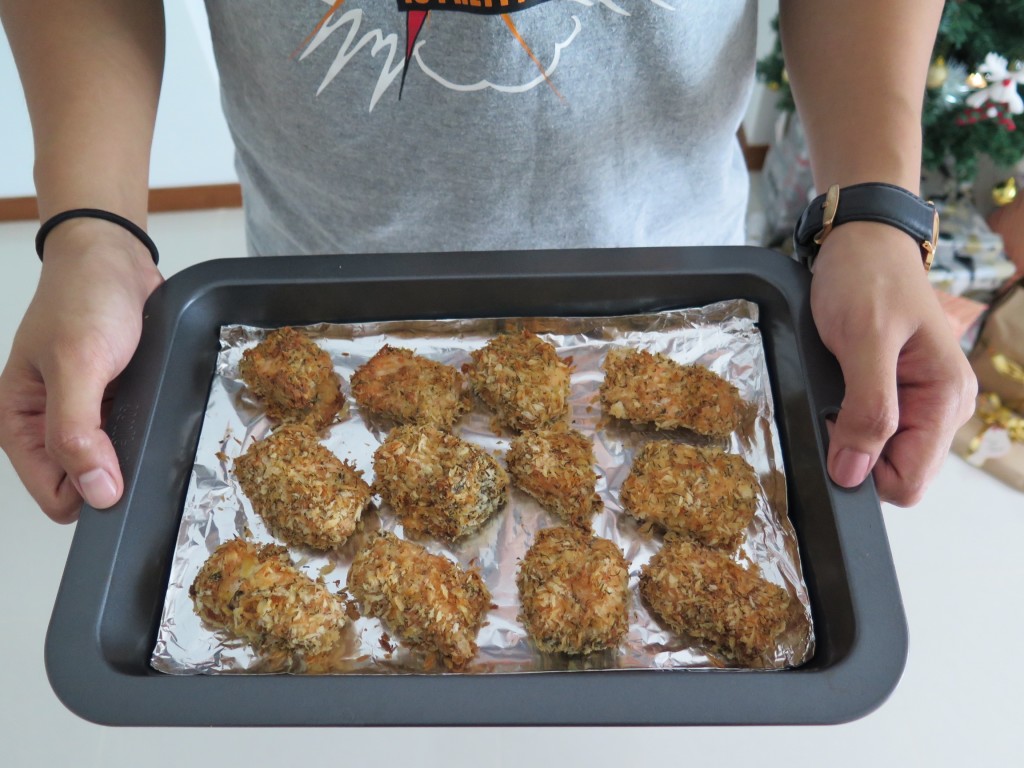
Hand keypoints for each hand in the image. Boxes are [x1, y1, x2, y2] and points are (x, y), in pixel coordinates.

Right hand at [0, 219, 161, 522]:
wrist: (112, 257)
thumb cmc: (84, 299)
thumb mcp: (77, 364)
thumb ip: (78, 431)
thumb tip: (96, 494)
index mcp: (18, 423)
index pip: (56, 497)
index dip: (92, 494)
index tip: (124, 473)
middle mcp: (47, 426)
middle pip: (86, 486)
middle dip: (115, 473)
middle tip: (139, 434)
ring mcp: (83, 415)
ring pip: (112, 464)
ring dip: (133, 450)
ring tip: (146, 414)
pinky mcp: (113, 401)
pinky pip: (131, 435)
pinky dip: (145, 428)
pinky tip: (153, 407)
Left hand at [809, 221, 976, 505]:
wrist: (862, 240)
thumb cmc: (866, 278)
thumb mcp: (863, 340)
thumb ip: (867, 408)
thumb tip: (853, 473)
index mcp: (946, 398)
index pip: (910, 481)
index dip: (863, 470)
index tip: (833, 431)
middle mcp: (943, 406)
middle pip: (896, 472)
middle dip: (856, 450)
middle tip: (832, 401)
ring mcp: (923, 400)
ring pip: (882, 453)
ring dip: (849, 432)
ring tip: (836, 385)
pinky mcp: (900, 392)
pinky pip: (873, 428)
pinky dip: (847, 417)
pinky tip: (839, 385)